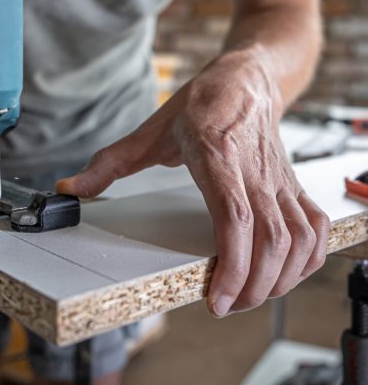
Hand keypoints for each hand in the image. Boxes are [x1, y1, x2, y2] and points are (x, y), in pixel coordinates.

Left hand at [57, 46, 330, 316]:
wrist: (245, 80)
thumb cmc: (201, 103)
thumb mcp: (150, 131)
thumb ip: (109, 164)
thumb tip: (70, 188)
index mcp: (216, 155)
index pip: (234, 217)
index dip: (232, 264)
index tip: (217, 298)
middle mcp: (253, 170)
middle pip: (271, 240)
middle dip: (253, 286)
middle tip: (225, 305)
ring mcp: (278, 179)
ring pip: (298, 239)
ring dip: (280, 279)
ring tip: (249, 295)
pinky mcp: (293, 184)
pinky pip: (315, 226)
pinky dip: (309, 258)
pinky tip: (287, 272)